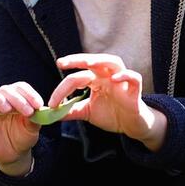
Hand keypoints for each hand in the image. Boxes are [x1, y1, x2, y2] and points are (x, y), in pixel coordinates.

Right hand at [0, 82, 42, 172]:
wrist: (11, 154)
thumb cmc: (22, 137)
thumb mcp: (31, 131)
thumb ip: (35, 120)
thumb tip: (39, 110)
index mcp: (15, 98)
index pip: (20, 87)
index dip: (29, 94)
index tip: (38, 105)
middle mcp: (1, 99)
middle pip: (5, 89)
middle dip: (18, 99)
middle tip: (27, 111)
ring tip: (7, 109)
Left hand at [49, 53, 165, 150]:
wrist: (131, 125)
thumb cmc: (111, 114)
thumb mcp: (87, 112)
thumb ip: (70, 110)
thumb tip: (50, 113)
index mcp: (94, 79)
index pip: (76, 77)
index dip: (61, 89)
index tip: (51, 103)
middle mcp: (107, 76)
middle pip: (92, 61)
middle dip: (76, 59)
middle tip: (61, 63)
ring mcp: (121, 81)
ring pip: (113, 62)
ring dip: (100, 60)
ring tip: (88, 62)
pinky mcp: (134, 90)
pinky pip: (134, 78)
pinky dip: (125, 75)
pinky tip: (115, 79)